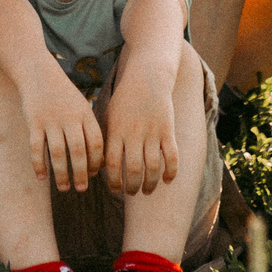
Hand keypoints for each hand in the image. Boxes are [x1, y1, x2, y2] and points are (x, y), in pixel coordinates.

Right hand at [20, 62, 108, 192]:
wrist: (38, 73)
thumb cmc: (64, 96)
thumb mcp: (81, 107)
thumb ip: (89, 130)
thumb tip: (99, 163)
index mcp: (85, 114)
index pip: (95, 143)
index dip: (97, 162)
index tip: (95, 175)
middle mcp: (69, 118)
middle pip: (78, 151)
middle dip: (81, 173)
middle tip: (81, 189)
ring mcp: (50, 120)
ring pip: (57, 153)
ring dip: (61, 174)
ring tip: (64, 188)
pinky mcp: (33, 122)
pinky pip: (36, 148)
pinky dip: (39, 165)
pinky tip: (41, 178)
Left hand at [103, 76, 179, 196]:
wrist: (147, 77)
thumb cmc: (124, 101)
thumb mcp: (109, 117)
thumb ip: (105, 140)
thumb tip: (99, 168)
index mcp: (116, 131)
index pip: (112, 164)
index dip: (114, 182)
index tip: (115, 190)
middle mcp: (134, 134)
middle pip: (133, 169)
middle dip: (132, 187)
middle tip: (132, 193)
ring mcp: (152, 132)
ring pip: (152, 167)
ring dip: (150, 184)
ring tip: (146, 191)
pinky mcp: (168, 131)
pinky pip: (172, 157)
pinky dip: (170, 172)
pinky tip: (166, 180)